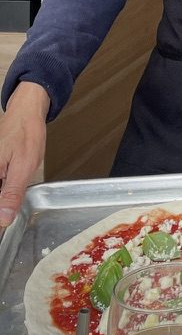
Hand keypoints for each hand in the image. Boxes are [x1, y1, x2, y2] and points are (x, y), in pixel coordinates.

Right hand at [0, 82, 49, 226]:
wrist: (26, 113)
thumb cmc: (25, 133)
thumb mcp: (23, 166)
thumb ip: (12, 194)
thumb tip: (4, 219)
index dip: (1, 213)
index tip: (6, 221)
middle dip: (3, 205)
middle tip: (11, 206)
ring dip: (4, 198)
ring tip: (12, 189)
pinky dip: (4, 190)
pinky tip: (9, 188)